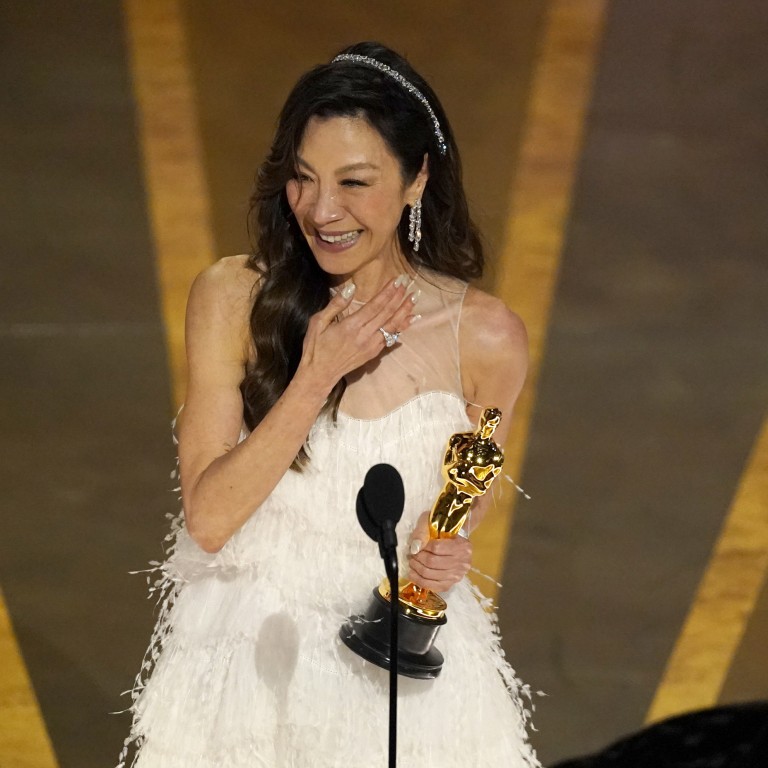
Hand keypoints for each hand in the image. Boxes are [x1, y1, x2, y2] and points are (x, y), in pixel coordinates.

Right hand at [297, 276, 416, 389]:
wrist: (319, 374)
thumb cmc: (316, 347)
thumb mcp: (318, 322)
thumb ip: (336, 304)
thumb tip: (352, 288)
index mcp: (351, 326)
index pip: (375, 305)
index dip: (388, 292)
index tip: (398, 280)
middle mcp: (365, 335)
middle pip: (387, 313)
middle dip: (399, 297)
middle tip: (409, 282)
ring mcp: (371, 345)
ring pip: (393, 325)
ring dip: (405, 310)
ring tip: (414, 297)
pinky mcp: (373, 353)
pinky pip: (391, 337)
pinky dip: (402, 326)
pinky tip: (410, 318)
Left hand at [406, 511, 471, 591]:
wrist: (453, 540)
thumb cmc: (443, 530)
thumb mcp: (432, 523)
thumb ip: (423, 532)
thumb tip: (415, 547)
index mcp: (462, 545)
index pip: (437, 548)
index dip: (422, 547)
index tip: (416, 545)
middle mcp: (463, 562)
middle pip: (432, 563)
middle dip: (417, 558)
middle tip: (411, 554)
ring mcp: (457, 576)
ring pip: (430, 575)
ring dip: (416, 568)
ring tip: (411, 562)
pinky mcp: (449, 585)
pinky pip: (432, 586)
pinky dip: (419, 580)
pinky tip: (412, 574)